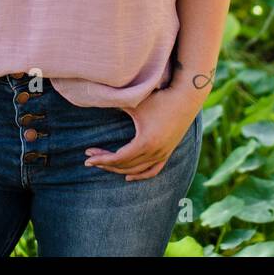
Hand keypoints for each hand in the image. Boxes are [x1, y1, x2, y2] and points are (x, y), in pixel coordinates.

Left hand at [84, 86, 199, 181]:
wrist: (186, 98)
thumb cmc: (159, 98)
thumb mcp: (134, 104)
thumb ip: (115, 106)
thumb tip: (94, 102)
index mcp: (145, 143)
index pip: (118, 159)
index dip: (101, 159)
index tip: (87, 157)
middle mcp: (154, 153)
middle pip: (125, 166)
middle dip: (105, 163)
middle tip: (90, 157)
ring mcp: (162, 154)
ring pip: (137, 170)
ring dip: (119, 169)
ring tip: (104, 164)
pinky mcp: (167, 152)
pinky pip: (152, 170)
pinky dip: (140, 175)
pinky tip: (128, 176)